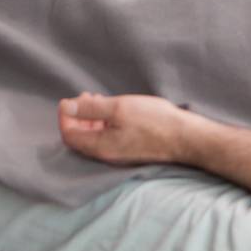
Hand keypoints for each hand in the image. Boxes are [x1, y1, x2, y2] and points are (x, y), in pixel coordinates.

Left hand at [58, 92, 198, 165]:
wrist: (184, 137)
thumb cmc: (154, 121)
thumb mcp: (119, 108)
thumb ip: (90, 108)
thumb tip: (66, 107)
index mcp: (99, 146)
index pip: (69, 134)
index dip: (65, 117)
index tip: (69, 100)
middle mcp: (105, 153)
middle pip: (80, 138)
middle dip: (77, 116)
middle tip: (84, 97)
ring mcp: (118, 153)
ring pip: (94, 137)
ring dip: (91, 118)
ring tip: (98, 100)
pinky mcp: (129, 149)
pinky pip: (107, 137)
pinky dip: (103, 123)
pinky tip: (113, 111)